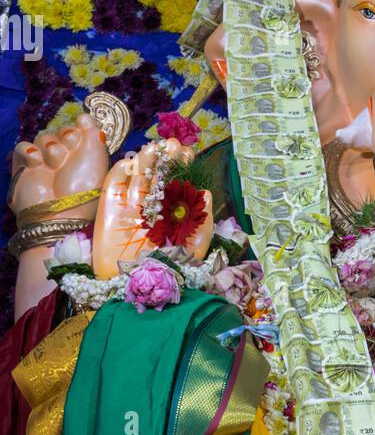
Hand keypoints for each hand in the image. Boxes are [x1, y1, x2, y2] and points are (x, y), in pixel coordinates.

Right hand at [10, 113, 108, 224]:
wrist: (60, 211)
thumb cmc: (84, 185)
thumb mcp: (96, 156)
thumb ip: (93, 131)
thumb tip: (83, 115)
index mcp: (84, 154)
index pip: (77, 128)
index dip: (78, 130)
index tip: (80, 139)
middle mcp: (65, 156)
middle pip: (60, 130)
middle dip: (65, 139)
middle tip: (68, 153)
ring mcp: (44, 161)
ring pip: (43, 137)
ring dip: (51, 149)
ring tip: (55, 165)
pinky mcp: (25, 167)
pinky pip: (23, 147)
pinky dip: (29, 152)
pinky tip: (37, 163)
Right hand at [92, 140, 212, 279]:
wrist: (136, 290)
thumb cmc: (168, 272)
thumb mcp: (194, 249)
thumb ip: (203, 222)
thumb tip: (206, 192)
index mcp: (170, 211)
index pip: (176, 180)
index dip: (182, 165)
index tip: (189, 154)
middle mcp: (150, 205)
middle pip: (156, 172)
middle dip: (164, 156)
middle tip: (173, 144)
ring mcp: (128, 207)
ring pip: (136, 175)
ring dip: (145, 159)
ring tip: (156, 149)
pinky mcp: (108, 212)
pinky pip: (112, 187)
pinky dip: (119, 173)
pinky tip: (131, 163)